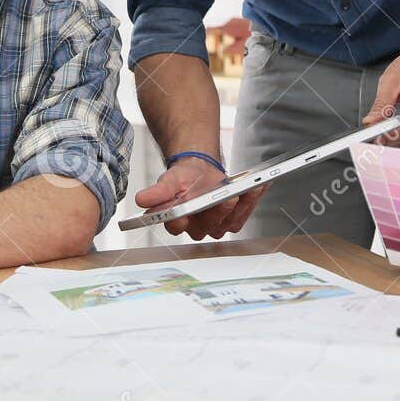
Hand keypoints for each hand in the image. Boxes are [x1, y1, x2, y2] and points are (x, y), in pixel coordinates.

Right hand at [133, 157, 262, 241]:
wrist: (201, 172)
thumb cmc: (184, 179)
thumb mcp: (170, 180)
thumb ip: (159, 192)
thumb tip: (141, 200)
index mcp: (176, 221)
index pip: (176, 226)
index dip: (181, 221)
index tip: (186, 212)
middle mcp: (196, 228)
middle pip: (208, 225)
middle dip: (219, 211)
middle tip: (228, 197)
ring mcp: (215, 227)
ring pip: (228, 222)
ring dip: (242, 205)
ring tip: (250, 187)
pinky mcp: (232, 222)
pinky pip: (243, 215)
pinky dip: (252, 200)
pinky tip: (258, 186)